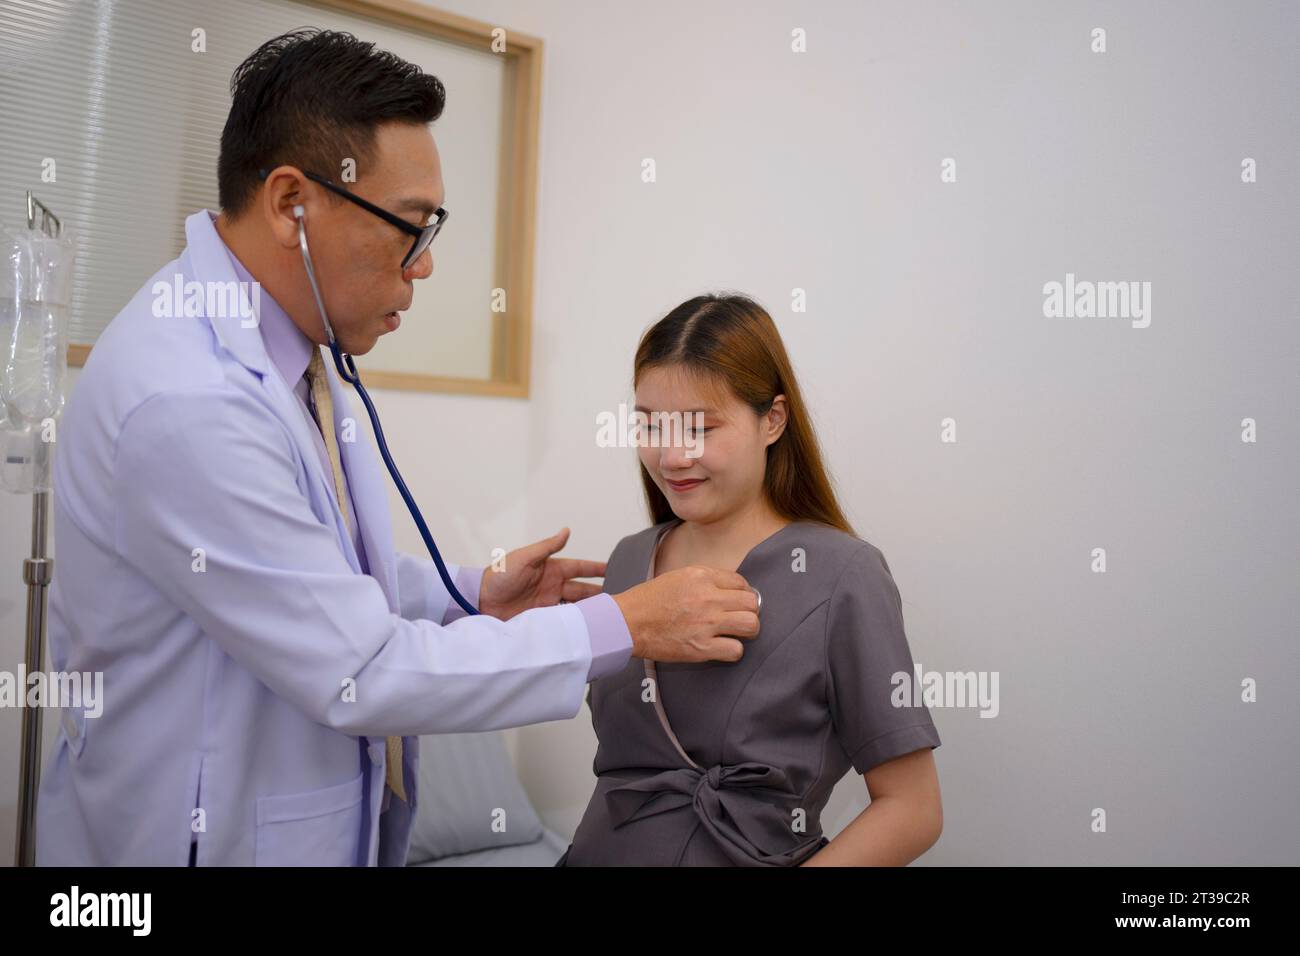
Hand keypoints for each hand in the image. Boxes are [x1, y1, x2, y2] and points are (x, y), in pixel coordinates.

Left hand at [478, 528, 604, 619]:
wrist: (481, 602)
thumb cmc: (500, 576)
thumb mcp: (524, 558)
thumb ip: (547, 547)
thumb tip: (567, 530)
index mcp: (551, 569)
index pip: (579, 567)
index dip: (595, 569)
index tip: (613, 569)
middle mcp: (552, 586)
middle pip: (582, 589)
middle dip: (598, 592)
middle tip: (617, 597)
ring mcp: (547, 603)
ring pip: (575, 606)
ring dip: (588, 609)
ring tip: (606, 615)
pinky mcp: (541, 619)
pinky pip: (562, 620)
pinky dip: (573, 623)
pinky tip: (585, 627)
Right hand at [613, 566, 759, 662]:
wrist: (627, 622)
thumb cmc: (649, 601)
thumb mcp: (679, 577)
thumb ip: (706, 579)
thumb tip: (731, 588)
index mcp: (701, 577)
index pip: (741, 582)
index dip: (743, 593)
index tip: (736, 601)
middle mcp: (708, 597)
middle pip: (752, 603)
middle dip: (749, 611)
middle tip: (739, 617)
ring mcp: (706, 623)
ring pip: (751, 625)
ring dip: (746, 630)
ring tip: (735, 633)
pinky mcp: (702, 647)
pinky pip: (736, 650)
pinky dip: (732, 651)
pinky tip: (721, 647)